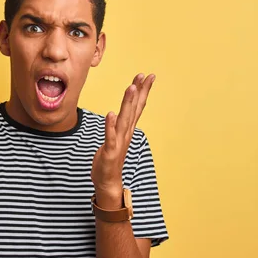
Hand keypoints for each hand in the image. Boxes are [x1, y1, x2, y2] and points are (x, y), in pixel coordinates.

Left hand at [91, 73, 155, 197]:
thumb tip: (119, 111)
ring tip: (131, 87)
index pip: (137, 106)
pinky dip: (111, 125)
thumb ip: (119, 124)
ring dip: (128, 103)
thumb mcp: (115, 137)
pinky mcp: (110, 151)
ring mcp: (119, 142)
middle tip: (144, 75)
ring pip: (124, 119)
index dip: (143, 91)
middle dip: (139, 91)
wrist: (108, 181)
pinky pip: (110, 136)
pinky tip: (111, 113)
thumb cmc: (110, 159)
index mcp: (127, 129)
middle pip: (134, 109)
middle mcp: (126, 133)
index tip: (148, 76)